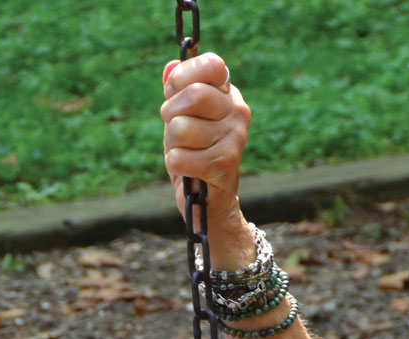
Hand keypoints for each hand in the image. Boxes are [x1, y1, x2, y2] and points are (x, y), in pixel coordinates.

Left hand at [160, 53, 255, 268]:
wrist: (210, 204)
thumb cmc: (194, 156)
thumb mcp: (183, 120)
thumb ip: (177, 92)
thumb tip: (170, 66)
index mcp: (229, 95)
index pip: (211, 65)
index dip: (182, 78)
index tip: (173, 94)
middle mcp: (238, 112)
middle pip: (193, 95)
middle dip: (171, 114)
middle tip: (175, 131)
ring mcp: (234, 139)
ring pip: (181, 127)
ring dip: (172, 144)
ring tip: (185, 153)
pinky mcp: (223, 165)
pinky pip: (179, 156)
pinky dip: (175, 165)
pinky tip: (187, 171)